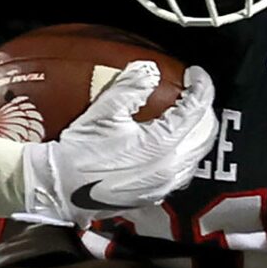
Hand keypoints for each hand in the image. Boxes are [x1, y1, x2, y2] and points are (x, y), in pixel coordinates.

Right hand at [0, 61, 219, 224]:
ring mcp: (163, 185)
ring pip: (197, 156)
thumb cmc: (79, 150)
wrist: (60, 188)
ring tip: (185, 118)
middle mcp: (170, 168)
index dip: (200, 85)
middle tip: (193, 94)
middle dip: (204, 110)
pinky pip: (182, 172)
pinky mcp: (154, 196)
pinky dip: (183, 154)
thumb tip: (150, 71)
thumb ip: (132, 86)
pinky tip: (170, 146)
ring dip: (196, 134)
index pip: (196, 108)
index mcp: (162, 144)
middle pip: (206, 134)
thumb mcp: (104, 111)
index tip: (194, 74)